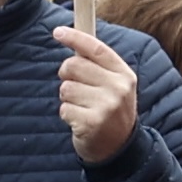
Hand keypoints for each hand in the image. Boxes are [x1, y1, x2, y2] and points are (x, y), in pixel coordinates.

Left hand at [54, 25, 141, 166]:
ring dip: (67, 98)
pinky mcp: (92, 122)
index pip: (96, 48)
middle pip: (74, 65)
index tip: (57, 32)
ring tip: (82, 108)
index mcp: (124, 75)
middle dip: (67, 75)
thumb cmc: (110, 111)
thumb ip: (98, 65)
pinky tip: (80, 121)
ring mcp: (106, 106)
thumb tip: (73, 37)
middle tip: (76, 87)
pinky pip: (64, 108)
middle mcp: (118, 88)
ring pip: (66, 88)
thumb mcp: (114, 86)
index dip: (75, 37)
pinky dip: (67, 115)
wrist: (119, 149)